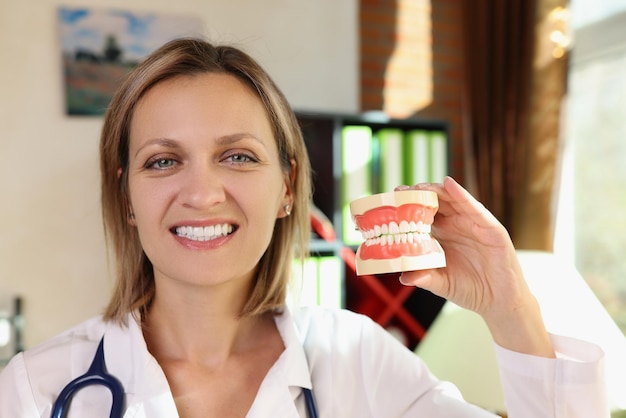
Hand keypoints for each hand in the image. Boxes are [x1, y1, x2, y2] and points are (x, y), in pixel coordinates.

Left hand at [398, 177, 553, 356]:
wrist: (499, 303)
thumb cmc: (471, 290)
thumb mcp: (443, 284)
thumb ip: (425, 278)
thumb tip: (404, 277)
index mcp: (444, 236)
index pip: (423, 215)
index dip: (408, 207)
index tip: (391, 203)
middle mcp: (457, 226)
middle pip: (436, 204)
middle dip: (418, 195)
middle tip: (399, 191)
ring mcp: (474, 225)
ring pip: (453, 201)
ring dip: (436, 191)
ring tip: (419, 186)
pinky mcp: (491, 229)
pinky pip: (475, 209)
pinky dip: (462, 195)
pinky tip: (449, 185)